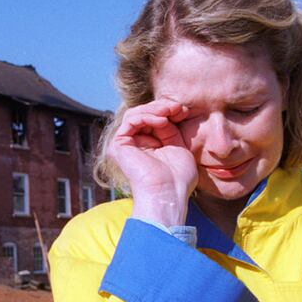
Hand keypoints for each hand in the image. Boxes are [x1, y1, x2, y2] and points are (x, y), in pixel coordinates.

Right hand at [107, 100, 197, 225]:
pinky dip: (147, 116)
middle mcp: (133, 144)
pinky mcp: (117, 145)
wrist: (168, 193)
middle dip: (162, 107)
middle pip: (143, 114)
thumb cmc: (177, 178)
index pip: (152, 120)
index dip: (168, 111)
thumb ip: (171, 129)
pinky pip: (130, 120)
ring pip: (135, 114)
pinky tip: (162, 121)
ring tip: (171, 111)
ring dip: (155, 109)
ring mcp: (124, 145)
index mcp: (146, 146)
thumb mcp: (177, 146)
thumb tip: (170, 110)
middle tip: (178, 107)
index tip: (184, 111)